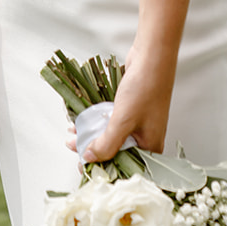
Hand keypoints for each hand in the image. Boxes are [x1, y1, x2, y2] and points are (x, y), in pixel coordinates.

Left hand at [82, 37, 175, 162]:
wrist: (152, 56)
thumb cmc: (145, 88)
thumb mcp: (123, 121)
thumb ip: (106, 144)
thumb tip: (90, 158)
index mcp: (151, 147)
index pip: (126, 168)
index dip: (104, 169)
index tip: (84, 169)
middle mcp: (146, 138)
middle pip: (117, 153)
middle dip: (94, 152)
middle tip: (74, 149)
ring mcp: (139, 123)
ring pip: (113, 137)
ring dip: (93, 137)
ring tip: (74, 135)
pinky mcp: (132, 110)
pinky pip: (112, 122)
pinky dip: (98, 123)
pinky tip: (84, 122)